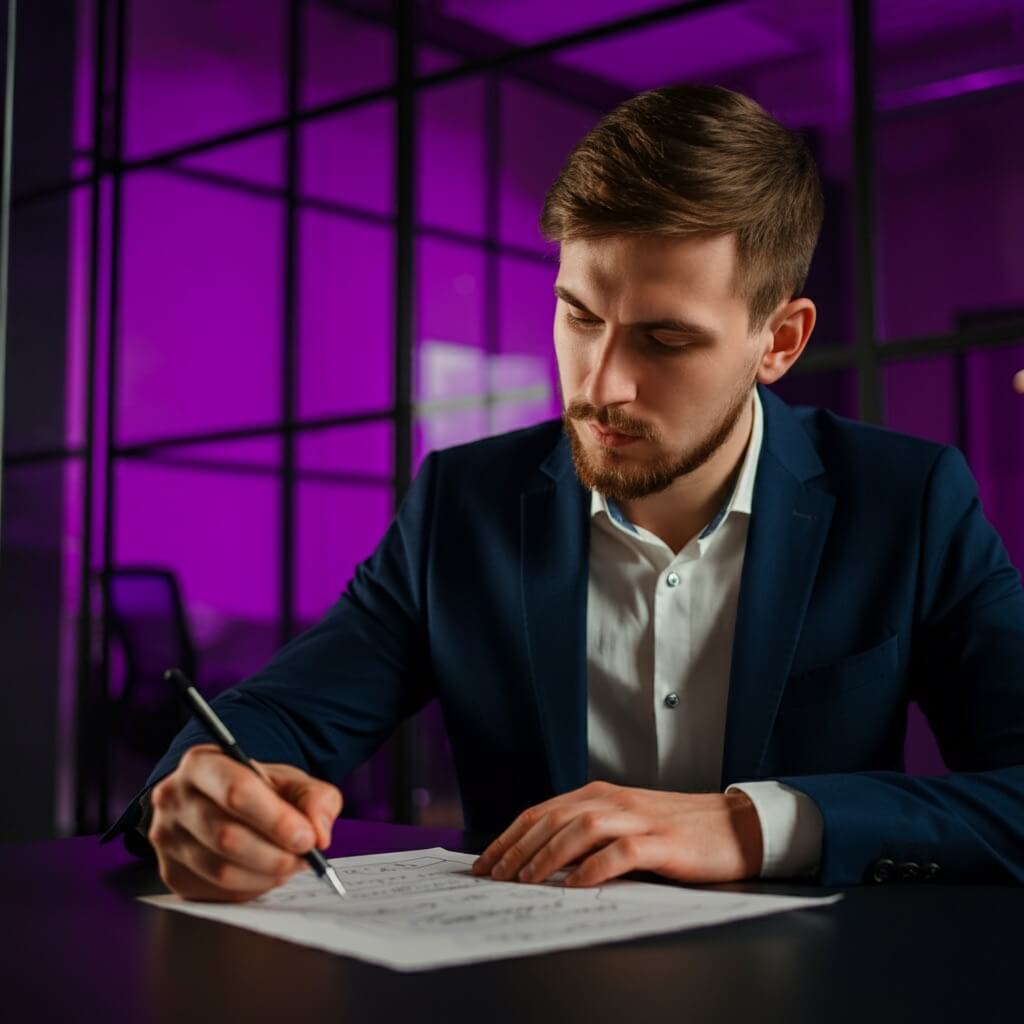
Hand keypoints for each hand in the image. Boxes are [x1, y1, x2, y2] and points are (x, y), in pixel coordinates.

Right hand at [148, 744, 342, 901]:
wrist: (224, 805)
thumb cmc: (259, 790)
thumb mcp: (291, 781)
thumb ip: (315, 799)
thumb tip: (319, 834)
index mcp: (202, 763)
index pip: (236, 792)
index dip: (276, 819)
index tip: (307, 837)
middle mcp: (174, 798)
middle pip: (227, 836)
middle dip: (275, 853)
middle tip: (305, 856)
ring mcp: (166, 838)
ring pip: (221, 870)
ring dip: (266, 874)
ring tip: (290, 864)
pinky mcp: (171, 873)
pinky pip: (216, 892)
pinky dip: (251, 889)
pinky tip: (266, 874)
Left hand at [471, 781, 762, 886]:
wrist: (734, 826)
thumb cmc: (676, 829)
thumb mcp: (625, 822)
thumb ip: (588, 833)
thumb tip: (539, 859)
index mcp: (601, 794)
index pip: (543, 811)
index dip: (510, 836)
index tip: (485, 861)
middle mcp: (615, 801)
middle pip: (555, 818)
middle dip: (518, 847)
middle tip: (495, 875)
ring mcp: (639, 819)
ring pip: (582, 828)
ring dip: (549, 855)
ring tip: (526, 879)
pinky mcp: (663, 843)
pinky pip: (622, 853)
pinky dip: (595, 868)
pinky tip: (576, 885)